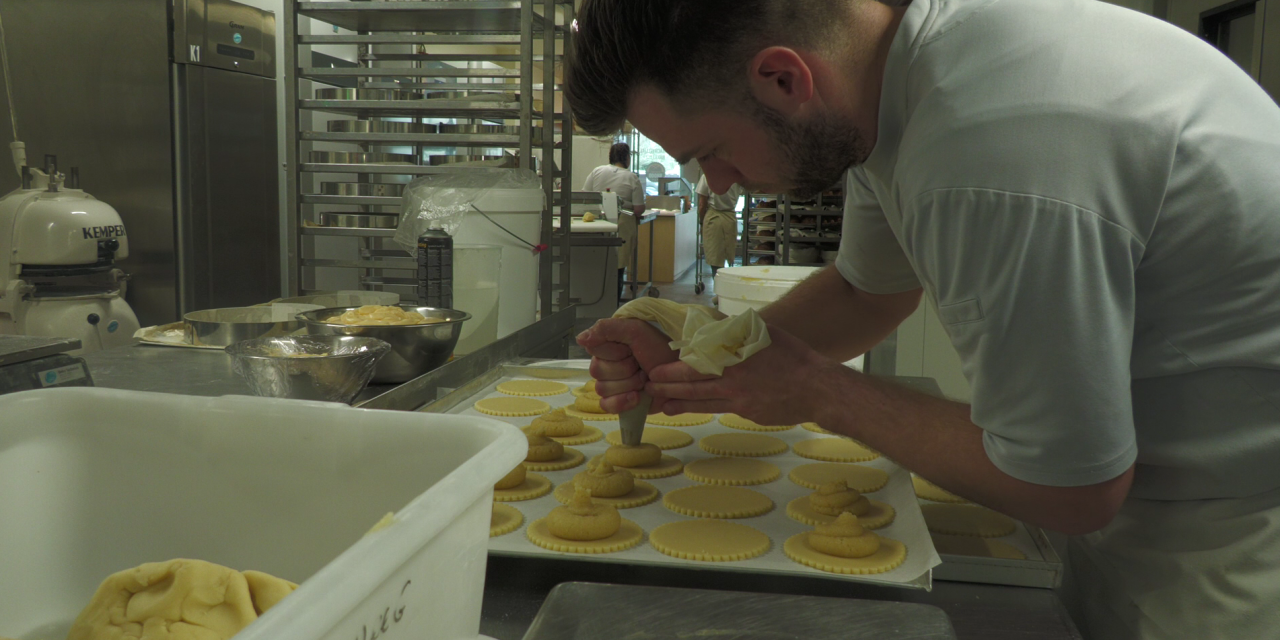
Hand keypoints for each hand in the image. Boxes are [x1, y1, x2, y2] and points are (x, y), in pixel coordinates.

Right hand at [576, 318, 678, 412]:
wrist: (679, 375)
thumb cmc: (661, 350)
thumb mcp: (636, 330)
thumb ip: (608, 329)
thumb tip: (580, 338)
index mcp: (608, 345)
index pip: (594, 350)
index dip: (613, 352)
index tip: (630, 349)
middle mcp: (606, 364)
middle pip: (597, 371)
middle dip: (624, 369)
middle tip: (640, 365)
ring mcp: (612, 384)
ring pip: (602, 389)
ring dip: (628, 384)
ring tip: (644, 379)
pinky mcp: (619, 402)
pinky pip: (606, 406)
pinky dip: (622, 402)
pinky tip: (636, 397)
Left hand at [645, 324, 839, 424]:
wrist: (817, 388)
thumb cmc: (793, 356)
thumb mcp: (764, 334)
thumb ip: (737, 330)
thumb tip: (716, 322)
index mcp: (734, 360)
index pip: (695, 367)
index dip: (672, 372)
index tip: (655, 372)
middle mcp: (733, 382)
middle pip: (693, 388)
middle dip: (668, 390)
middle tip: (649, 389)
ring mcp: (740, 401)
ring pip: (703, 403)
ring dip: (680, 405)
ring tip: (663, 407)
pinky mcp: (749, 413)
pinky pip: (723, 409)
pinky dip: (706, 409)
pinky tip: (695, 410)